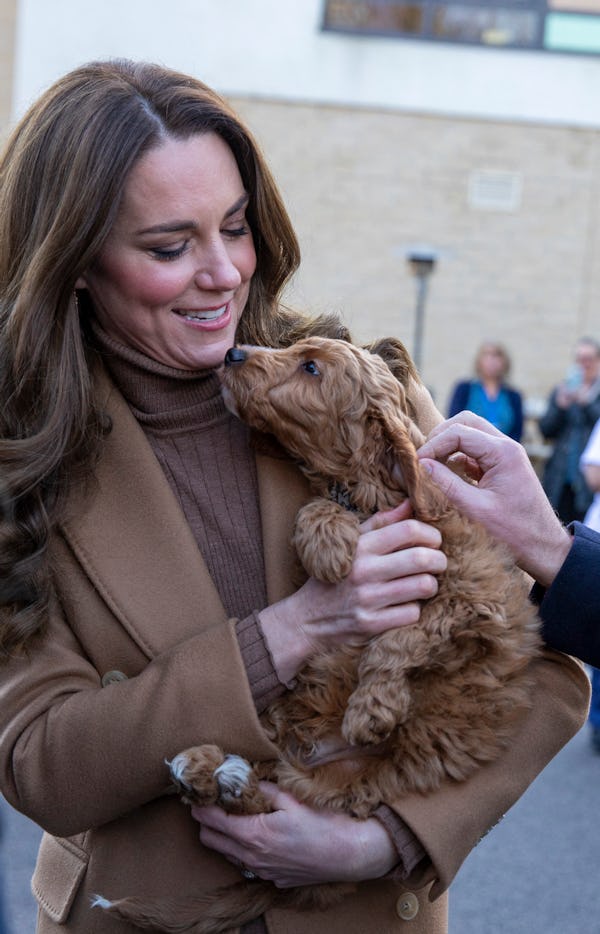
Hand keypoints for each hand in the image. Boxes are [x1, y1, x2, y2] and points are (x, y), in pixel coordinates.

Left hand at [191, 783, 395, 886]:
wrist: (348, 855)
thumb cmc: (323, 825)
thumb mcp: (292, 799)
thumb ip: (264, 790)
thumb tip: (247, 780)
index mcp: (253, 834)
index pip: (211, 820)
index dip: (200, 804)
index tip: (198, 791)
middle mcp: (252, 857)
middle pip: (210, 839)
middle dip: (205, 819)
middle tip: (214, 800)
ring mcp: (262, 871)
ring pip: (226, 853)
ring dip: (223, 834)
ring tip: (235, 814)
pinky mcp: (273, 878)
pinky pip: (247, 863)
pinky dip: (243, 848)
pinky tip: (258, 833)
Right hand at [259, 501, 447, 682]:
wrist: (307, 618)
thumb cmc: (334, 576)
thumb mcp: (350, 543)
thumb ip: (381, 523)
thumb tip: (409, 503)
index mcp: (361, 546)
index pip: (409, 530)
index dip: (430, 534)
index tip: (433, 541)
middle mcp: (364, 570)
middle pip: (422, 558)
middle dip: (440, 560)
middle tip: (438, 563)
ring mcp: (368, 598)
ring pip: (424, 586)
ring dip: (430, 585)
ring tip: (423, 584)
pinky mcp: (371, 624)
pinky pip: (412, 613)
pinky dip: (414, 609)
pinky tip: (405, 606)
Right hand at [417, 411, 571, 587]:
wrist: (543, 544)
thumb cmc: (513, 530)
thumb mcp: (474, 508)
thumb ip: (446, 483)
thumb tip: (421, 464)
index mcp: (503, 452)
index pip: (459, 433)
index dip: (434, 445)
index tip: (417, 462)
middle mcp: (506, 446)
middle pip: (466, 422)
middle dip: (441, 435)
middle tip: (424, 456)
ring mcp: (506, 453)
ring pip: (471, 432)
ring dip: (449, 443)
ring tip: (431, 462)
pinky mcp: (502, 464)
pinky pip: (476, 449)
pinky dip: (458, 454)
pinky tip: (446, 471)